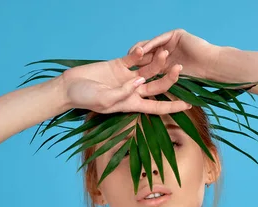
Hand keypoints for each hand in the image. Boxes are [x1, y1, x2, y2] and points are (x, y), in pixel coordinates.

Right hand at [58, 47, 191, 114]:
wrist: (69, 87)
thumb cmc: (85, 99)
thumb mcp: (104, 100)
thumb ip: (123, 93)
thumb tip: (139, 82)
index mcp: (131, 104)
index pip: (157, 107)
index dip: (173, 107)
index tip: (189, 105)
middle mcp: (132, 91)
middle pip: (156, 86)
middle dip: (169, 78)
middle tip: (179, 68)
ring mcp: (126, 77)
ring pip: (147, 70)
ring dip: (157, 62)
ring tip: (165, 53)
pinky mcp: (118, 65)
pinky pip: (132, 59)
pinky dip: (138, 53)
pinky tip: (142, 48)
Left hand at [127, 28, 222, 79]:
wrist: (214, 66)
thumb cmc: (198, 78)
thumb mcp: (173, 83)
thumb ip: (161, 84)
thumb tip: (144, 94)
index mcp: (165, 63)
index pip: (147, 65)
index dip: (137, 69)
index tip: (126, 77)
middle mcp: (167, 52)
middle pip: (147, 54)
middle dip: (136, 59)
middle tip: (123, 64)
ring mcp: (171, 42)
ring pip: (151, 46)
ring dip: (141, 50)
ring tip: (131, 55)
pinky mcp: (175, 35)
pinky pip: (159, 39)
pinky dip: (151, 44)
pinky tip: (142, 49)